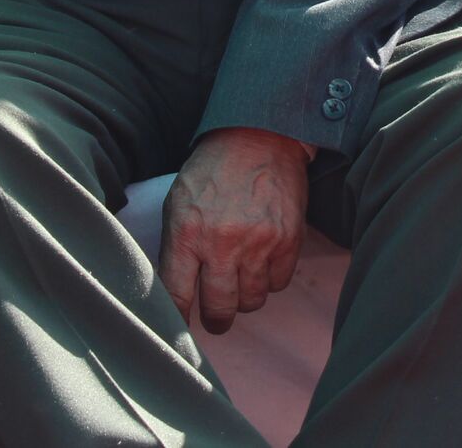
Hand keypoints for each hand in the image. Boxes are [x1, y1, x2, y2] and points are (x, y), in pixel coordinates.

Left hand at [160, 127, 309, 334]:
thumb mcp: (178, 202)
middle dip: (217, 319)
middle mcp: (222, 243)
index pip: (177, 296)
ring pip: (252, 301)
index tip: (180, 326)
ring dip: (245, 298)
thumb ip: (175, 247)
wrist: (260, 136)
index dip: (178, 319)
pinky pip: (278, 283)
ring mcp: (259, 243)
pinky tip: (263, 262)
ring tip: (242, 281)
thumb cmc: (213, 171)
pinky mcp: (288, 240)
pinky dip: (270, 280)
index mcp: (187, 233)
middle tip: (218, 316)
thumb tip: (174, 291)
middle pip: (219, 309)